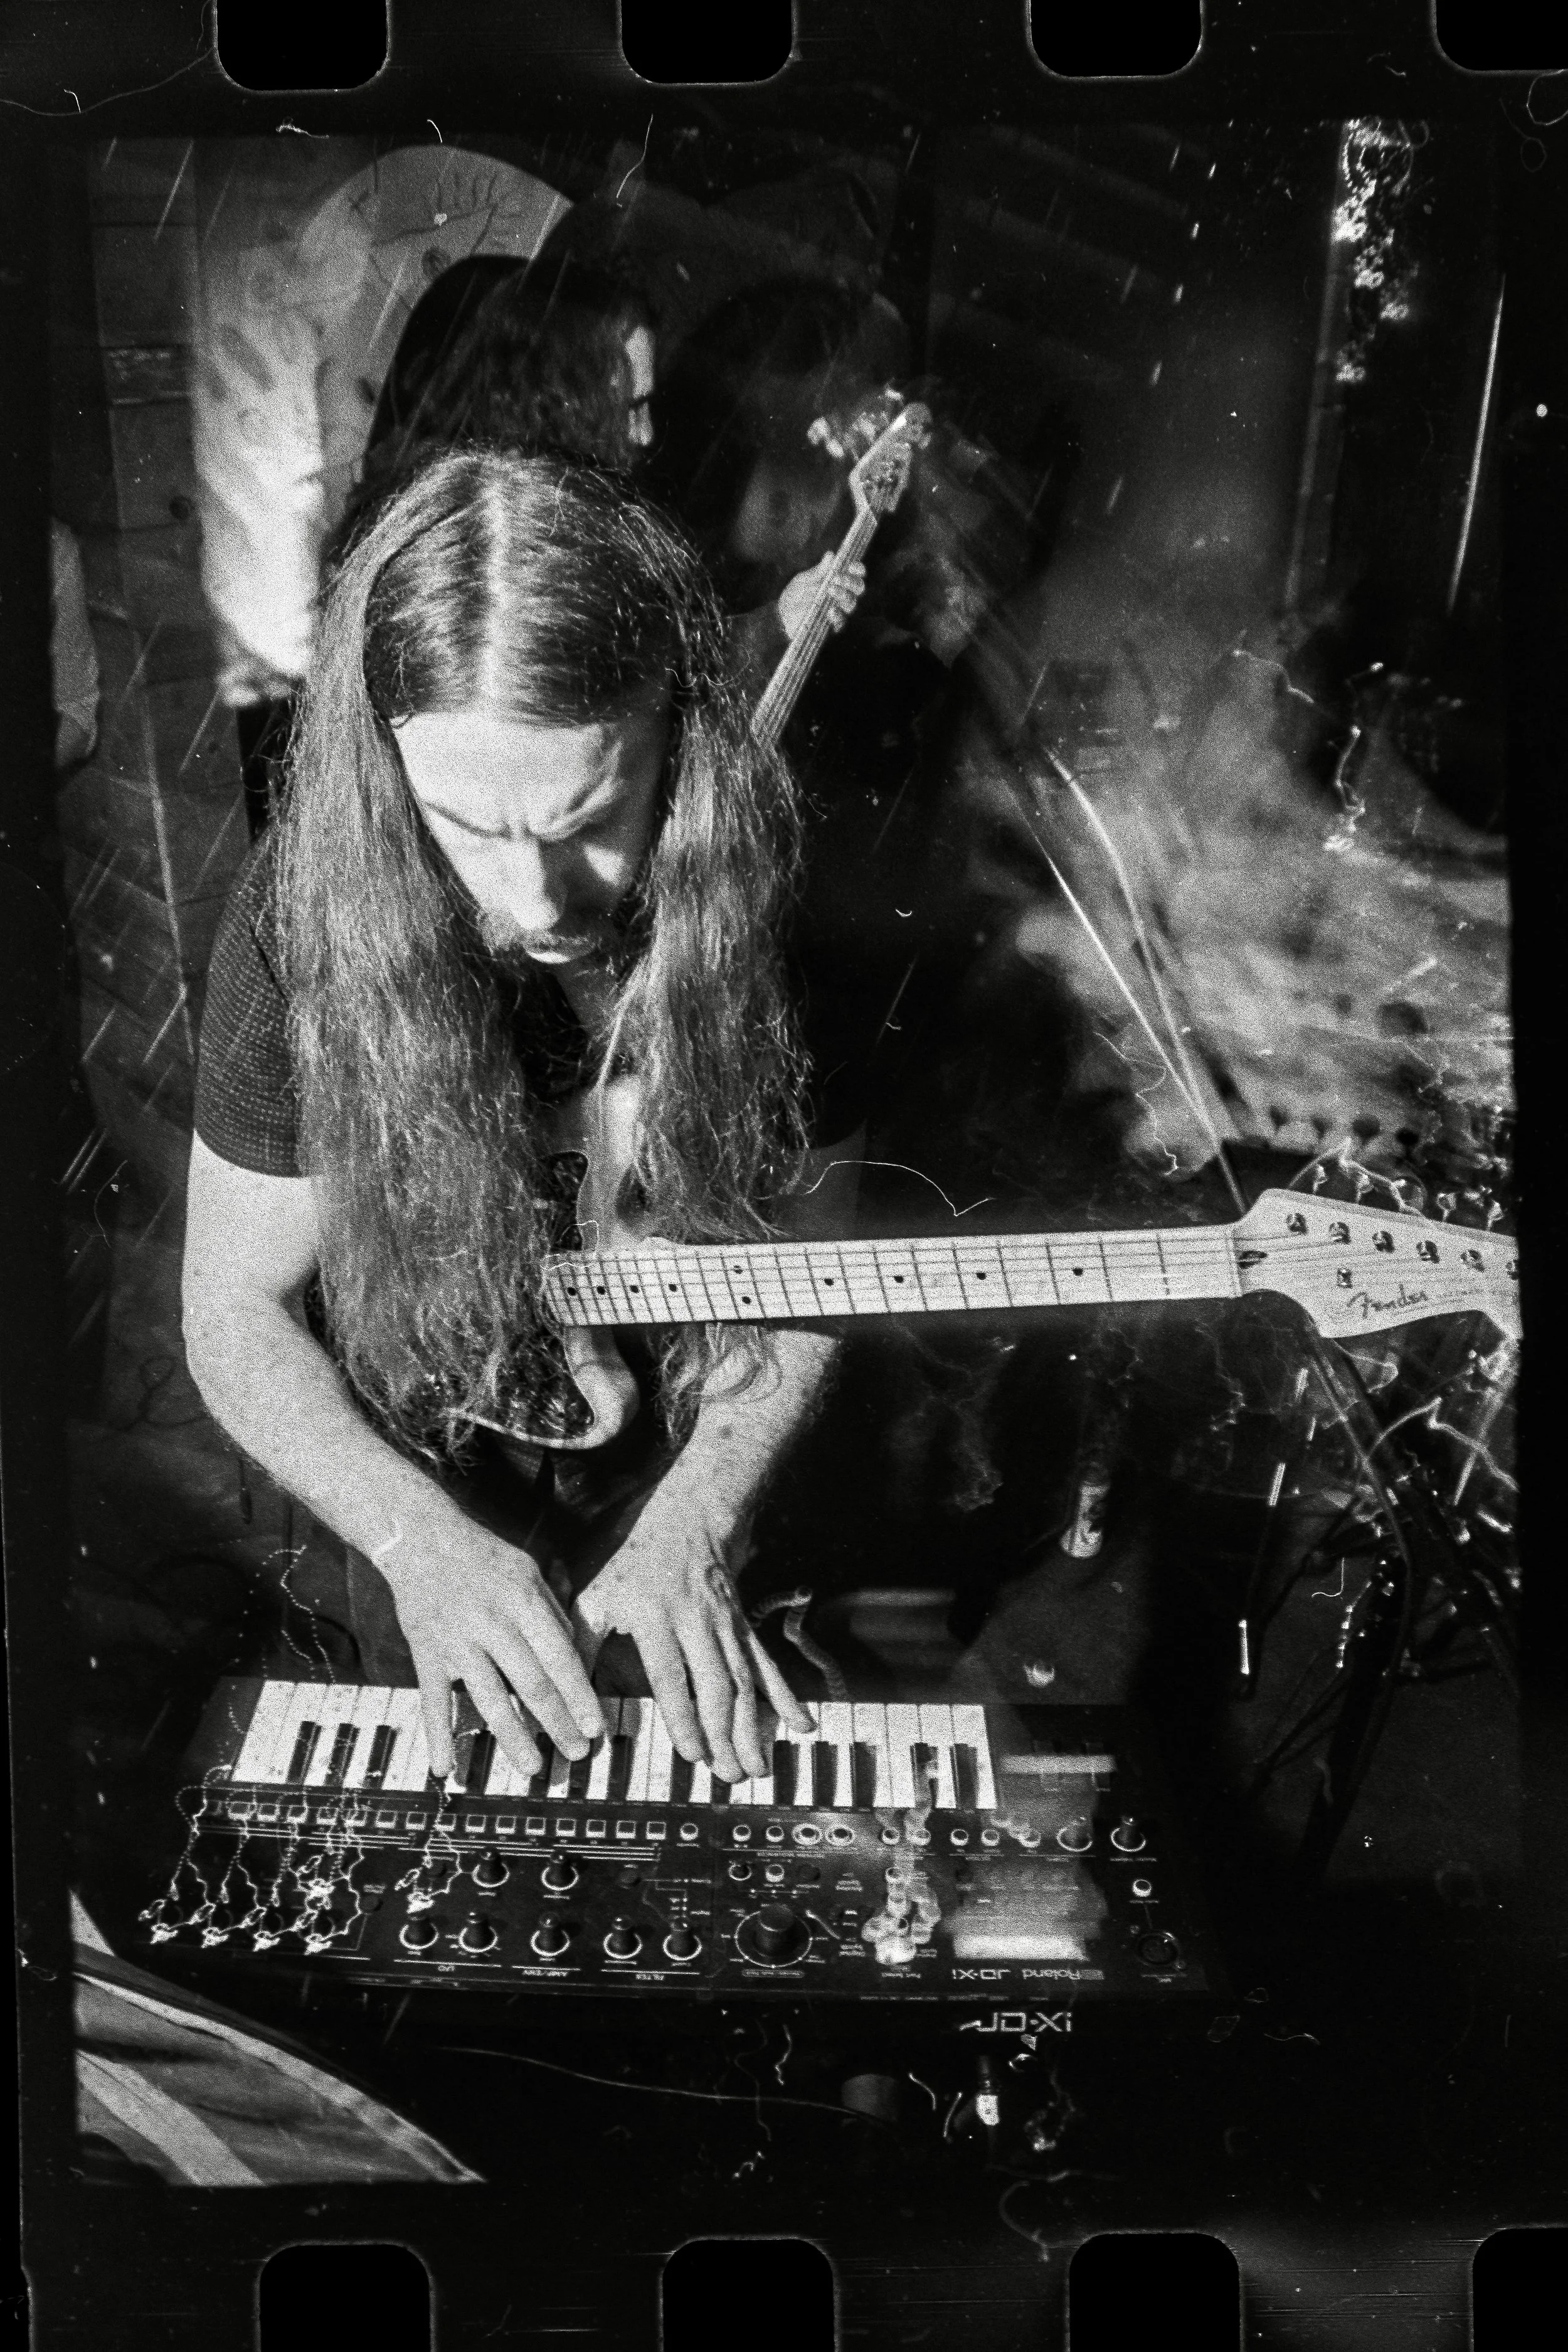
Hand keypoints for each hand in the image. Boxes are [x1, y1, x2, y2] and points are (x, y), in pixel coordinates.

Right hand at [376, 1511, 605, 1779]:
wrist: (420, 1537)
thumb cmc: (484, 1555)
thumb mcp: (529, 1571)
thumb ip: (553, 1612)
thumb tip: (574, 1657)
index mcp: (523, 1602)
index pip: (560, 1658)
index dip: (580, 1697)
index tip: (596, 1728)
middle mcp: (493, 1624)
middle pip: (531, 1684)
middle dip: (558, 1724)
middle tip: (577, 1754)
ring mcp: (457, 1642)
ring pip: (489, 1699)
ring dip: (513, 1738)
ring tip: (533, 1767)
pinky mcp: (426, 1653)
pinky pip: (433, 1701)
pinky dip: (438, 1735)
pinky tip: (446, 1768)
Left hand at [574, 1495, 812, 1782]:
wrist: (687, 1519)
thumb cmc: (632, 1564)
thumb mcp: (595, 1594)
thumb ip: (579, 1643)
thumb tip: (562, 1695)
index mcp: (655, 1615)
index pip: (672, 1673)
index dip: (684, 1715)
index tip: (692, 1754)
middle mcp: (697, 1621)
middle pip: (716, 1684)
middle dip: (725, 1733)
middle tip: (728, 1776)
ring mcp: (726, 1625)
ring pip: (743, 1681)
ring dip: (752, 1727)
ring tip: (756, 1768)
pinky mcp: (743, 1627)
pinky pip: (766, 1665)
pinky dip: (784, 1696)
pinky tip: (799, 1724)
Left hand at [778, 554, 866, 642]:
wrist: (783, 615)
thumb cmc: (795, 595)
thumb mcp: (804, 580)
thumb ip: (818, 571)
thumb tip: (831, 555)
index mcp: (837, 581)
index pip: (855, 574)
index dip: (857, 569)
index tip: (852, 565)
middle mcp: (842, 595)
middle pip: (858, 588)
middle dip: (850, 581)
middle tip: (836, 578)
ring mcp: (838, 610)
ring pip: (851, 603)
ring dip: (842, 594)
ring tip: (829, 589)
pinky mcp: (832, 625)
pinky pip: (841, 621)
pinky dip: (837, 615)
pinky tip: (830, 610)